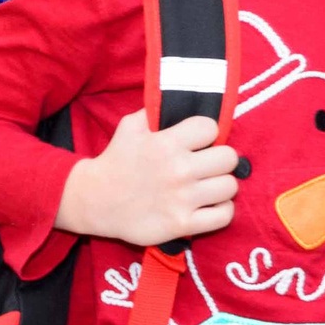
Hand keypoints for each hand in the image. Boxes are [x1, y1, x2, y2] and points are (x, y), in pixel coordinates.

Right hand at [55, 111, 240, 244]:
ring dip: (221, 185)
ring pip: (230, 186)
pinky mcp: (182, 224)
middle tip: (208, 165)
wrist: (94, 200)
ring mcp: (182, 199)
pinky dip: (221, 210)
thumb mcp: (129, 126)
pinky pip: (224, 215)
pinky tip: (210, 205)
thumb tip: (178, 100)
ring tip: (209, 185)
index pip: (211, 127)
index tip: (198, 142)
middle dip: (220, 159)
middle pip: (228, 157)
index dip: (207, 133)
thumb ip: (154, 112)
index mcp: (166, 143)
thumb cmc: (116, 161)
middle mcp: (178, 169)